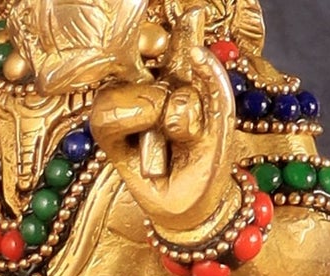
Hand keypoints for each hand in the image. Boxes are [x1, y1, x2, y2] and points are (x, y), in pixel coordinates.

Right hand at [89, 7, 235, 235]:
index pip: (171, 38)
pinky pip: (110, 116)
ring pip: (132, 89)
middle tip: (172, 99)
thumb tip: (197, 52)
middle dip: (151, 60)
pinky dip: (137, 131)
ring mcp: (126, 105)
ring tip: (171, 135)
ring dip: (157, 111)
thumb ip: (212, 79)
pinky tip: (152, 152)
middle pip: (135, 51)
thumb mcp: (221, 114)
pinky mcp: (107, 132)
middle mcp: (149, 82)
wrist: (196, 202)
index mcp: (178, 72)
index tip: (194, 14)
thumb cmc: (208, 158)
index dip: (173, 30)